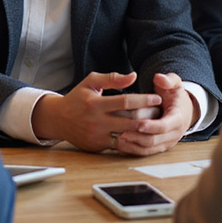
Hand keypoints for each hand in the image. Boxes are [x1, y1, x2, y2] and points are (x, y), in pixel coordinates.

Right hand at [31, 71, 161, 152]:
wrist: (58, 119)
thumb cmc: (77, 98)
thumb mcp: (91, 82)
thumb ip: (112, 79)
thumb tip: (133, 76)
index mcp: (95, 103)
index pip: (126, 102)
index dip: (144, 100)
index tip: (158, 97)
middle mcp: (96, 121)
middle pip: (129, 121)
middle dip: (148, 117)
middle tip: (162, 112)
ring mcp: (97, 136)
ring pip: (127, 135)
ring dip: (143, 131)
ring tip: (156, 124)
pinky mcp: (98, 146)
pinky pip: (119, 145)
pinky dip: (132, 141)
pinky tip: (143, 136)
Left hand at [115, 73, 196, 155]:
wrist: (184, 110)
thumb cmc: (175, 95)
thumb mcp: (175, 84)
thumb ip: (168, 80)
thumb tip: (159, 78)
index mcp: (178, 118)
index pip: (164, 126)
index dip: (152, 126)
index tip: (139, 124)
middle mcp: (174, 133)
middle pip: (155, 140)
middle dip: (138, 138)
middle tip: (122, 133)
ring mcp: (167, 142)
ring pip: (150, 149)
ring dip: (134, 145)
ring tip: (118, 138)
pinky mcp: (160, 147)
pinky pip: (147, 152)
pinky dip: (134, 149)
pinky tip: (120, 144)